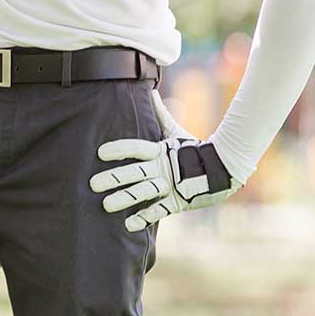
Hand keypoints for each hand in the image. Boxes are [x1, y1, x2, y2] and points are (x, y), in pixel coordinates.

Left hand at [88, 90, 242, 230]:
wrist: (223, 168)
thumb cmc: (193, 148)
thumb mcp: (175, 131)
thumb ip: (160, 113)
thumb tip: (151, 90)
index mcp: (160, 151)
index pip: (136, 148)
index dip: (119, 150)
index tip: (100, 153)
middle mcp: (162, 168)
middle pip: (134, 173)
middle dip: (113, 178)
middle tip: (92, 184)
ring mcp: (169, 186)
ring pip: (144, 193)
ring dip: (124, 199)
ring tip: (106, 205)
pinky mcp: (177, 202)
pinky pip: (159, 211)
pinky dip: (144, 218)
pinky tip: (128, 225)